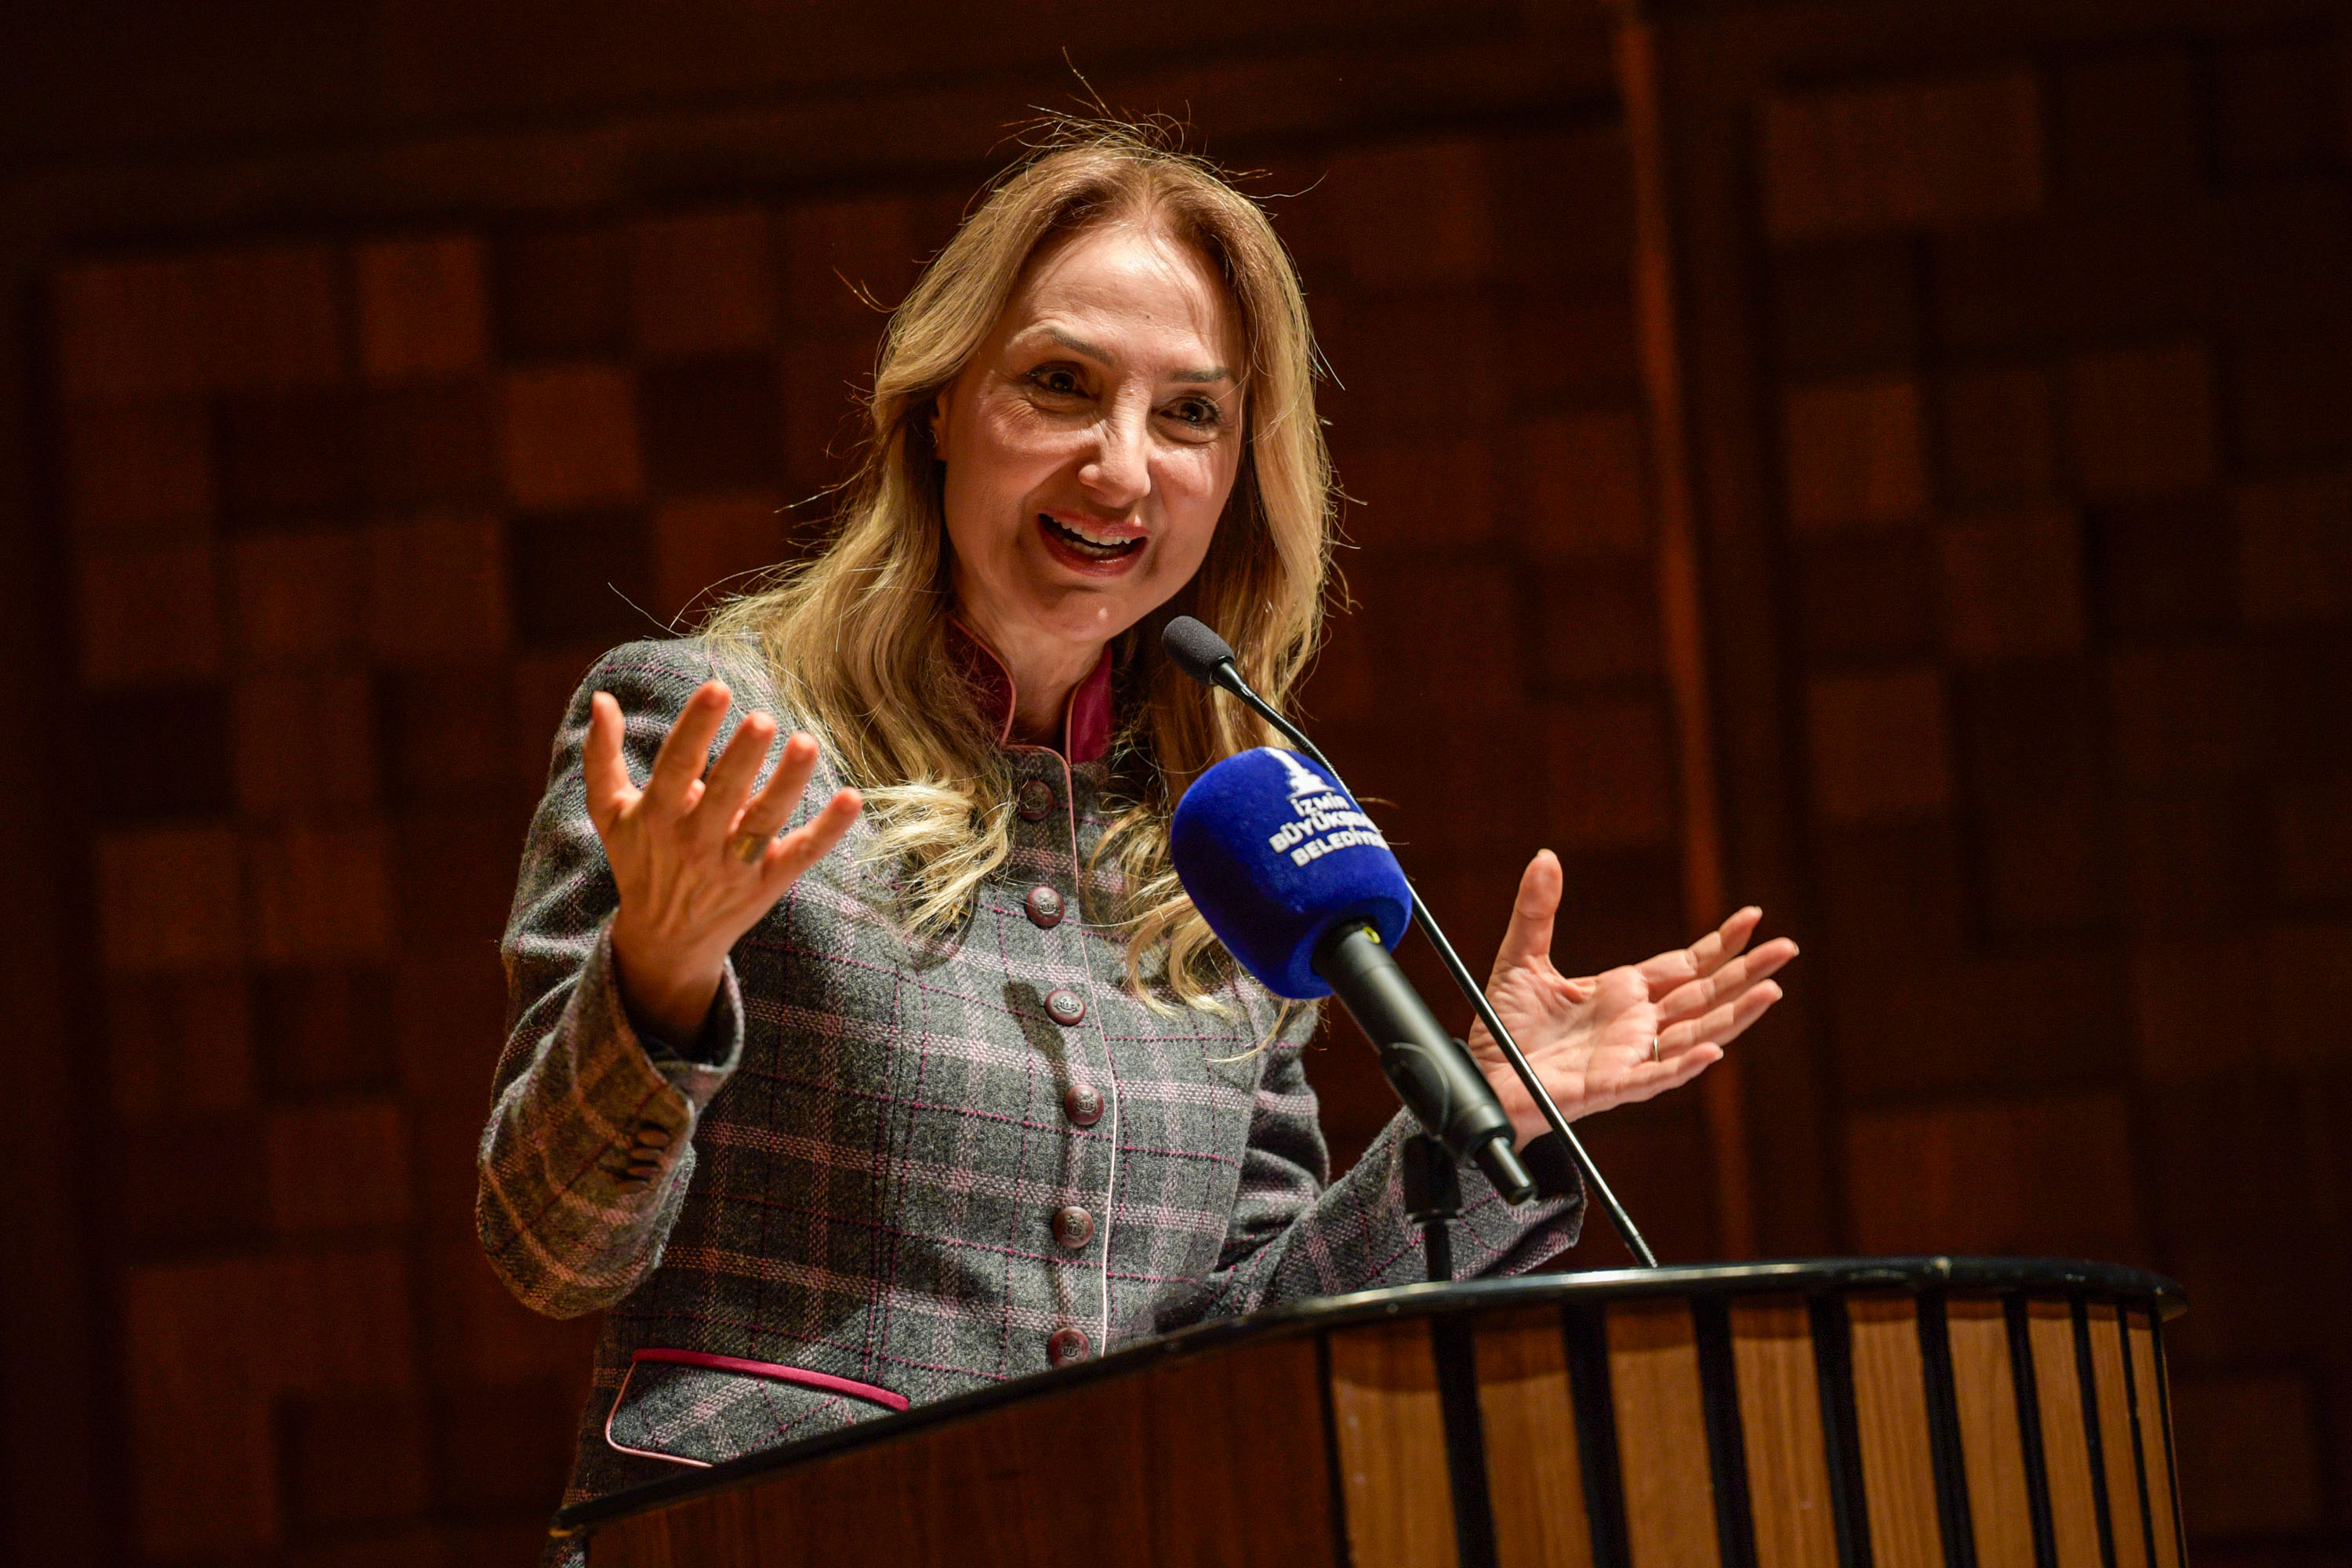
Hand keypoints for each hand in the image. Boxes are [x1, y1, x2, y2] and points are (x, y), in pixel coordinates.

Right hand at [585, 679, 861, 1041]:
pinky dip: (828, 830)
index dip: (696, 727)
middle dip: (743, 756)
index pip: (677, 764)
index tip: (718, 687)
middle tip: (763, 718)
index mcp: (657, 815)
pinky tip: (851, 798)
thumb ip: (602, 756)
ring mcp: (734, 864)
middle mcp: (695, 840)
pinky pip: (802, 854)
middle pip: (724, 794)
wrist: (665, 940)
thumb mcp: (609, 812)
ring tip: (806, 744)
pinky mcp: (768, 881)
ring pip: (764, 821)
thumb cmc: (639, 860)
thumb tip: (602, 698)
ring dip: (787, 784)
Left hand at [1463, 850, 1796, 1140]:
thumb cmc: (1503, 1027)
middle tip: (1787, 948)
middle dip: (1746, 972)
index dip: (1720, 944)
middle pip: (1705, 995)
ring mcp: (1629, 1056)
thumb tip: (1545, 857)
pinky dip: (1684, 1066)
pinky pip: (1655, 1077)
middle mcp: (1635, 1024)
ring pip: (1695, 1034)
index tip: (1753, 918)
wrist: (1483, 1077)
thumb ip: (1537, 910)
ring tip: (1772, 990)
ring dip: (1735, 1015)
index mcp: (1622, 993)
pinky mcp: (1610, 1087)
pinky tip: (1712, 1051)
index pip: (1685, 966)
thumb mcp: (1520, 957)